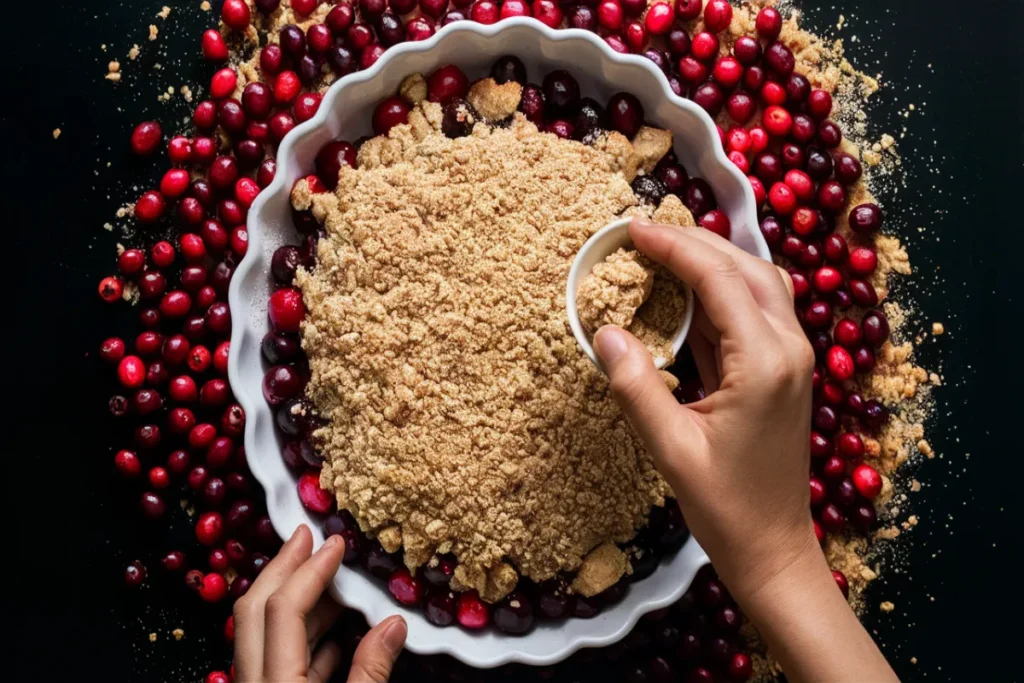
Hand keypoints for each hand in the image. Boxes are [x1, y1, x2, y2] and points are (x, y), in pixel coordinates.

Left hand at [233, 525, 406, 682]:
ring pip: (263, 634)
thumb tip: (394, 624)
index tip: (336, 544)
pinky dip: (302, 639)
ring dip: (295, 601)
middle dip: (283, 568)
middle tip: (306, 537)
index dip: (311, 571)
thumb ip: (371, 671)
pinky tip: (333, 637)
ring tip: (330, 579)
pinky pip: (276, 662)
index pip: (283, 610)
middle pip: (254, 610)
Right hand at [594, 218, 815, 599]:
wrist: (774, 548)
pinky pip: (752, 315)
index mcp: (765, 362)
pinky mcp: (782, 372)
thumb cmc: (726, 506)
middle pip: (746, 268)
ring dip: (712, 263)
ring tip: (662, 254)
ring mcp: (792, 359)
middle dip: (695, 244)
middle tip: (644, 235)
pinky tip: (682, 297)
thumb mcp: (670, 449)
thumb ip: (636, 387)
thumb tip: (604, 332)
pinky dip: (718, 296)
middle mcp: (789, 349)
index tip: (632, 230)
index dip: (674, 247)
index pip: (719, 279)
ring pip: (756, 286)